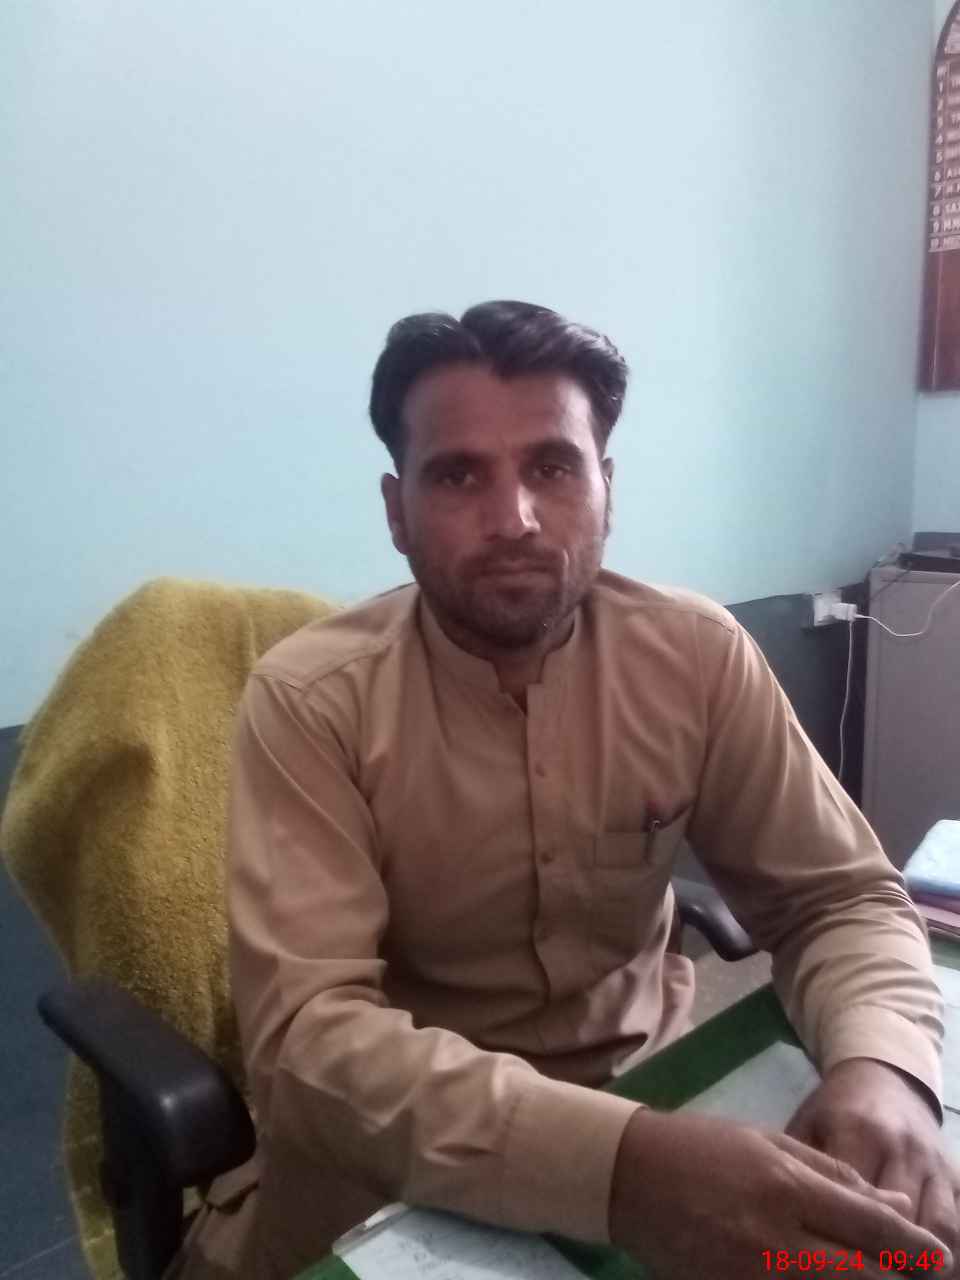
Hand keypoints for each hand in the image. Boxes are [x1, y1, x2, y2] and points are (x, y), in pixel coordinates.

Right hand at [609, 1107, 953, 1278]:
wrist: (630, 1175)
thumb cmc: (704, 1147)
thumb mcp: (770, 1144)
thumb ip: (834, 1175)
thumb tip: (894, 1204)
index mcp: (788, 1188)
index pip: (871, 1226)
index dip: (913, 1247)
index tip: (939, 1257)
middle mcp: (775, 1239)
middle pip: (861, 1276)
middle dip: (895, 1279)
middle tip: (919, 1277)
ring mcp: (752, 1276)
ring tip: (874, 1278)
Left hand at [786, 1057, 959, 1252]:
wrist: (882, 1077)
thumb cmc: (834, 1108)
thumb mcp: (808, 1126)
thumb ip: (803, 1171)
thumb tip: (789, 1221)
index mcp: (858, 1133)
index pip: (859, 1201)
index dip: (849, 1241)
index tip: (832, 1264)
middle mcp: (903, 1149)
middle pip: (903, 1221)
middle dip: (890, 1260)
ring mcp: (934, 1163)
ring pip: (941, 1228)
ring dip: (926, 1266)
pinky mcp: (955, 1173)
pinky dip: (952, 1251)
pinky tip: (933, 1272)